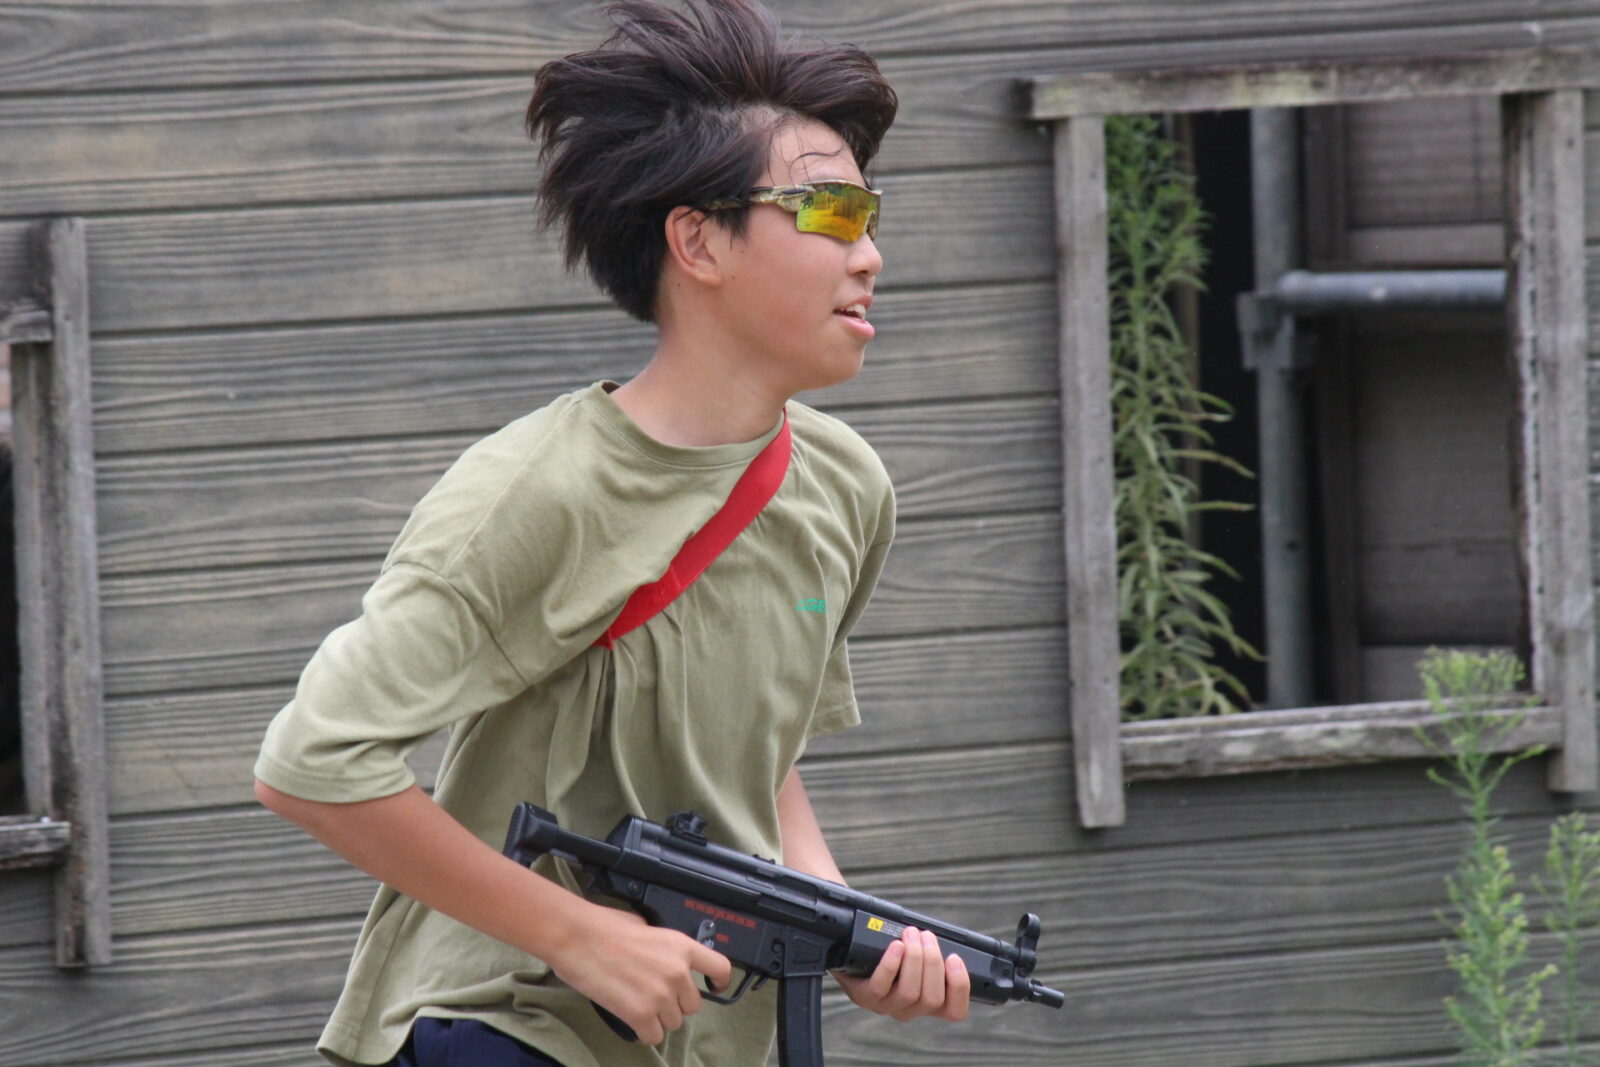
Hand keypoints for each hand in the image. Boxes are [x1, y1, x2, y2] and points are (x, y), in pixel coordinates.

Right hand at [547, 905, 732, 1044]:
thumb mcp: (646, 927)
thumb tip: (665, 957)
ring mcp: (661, 996)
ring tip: (637, 1004)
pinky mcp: (640, 1015)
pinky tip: (632, 1020)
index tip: (714, 987)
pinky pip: (653, 1036)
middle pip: (692, 1005)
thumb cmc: (604, 927)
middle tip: (654, 996)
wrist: (577, 938)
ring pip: (673, 1023)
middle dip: (676, 1004)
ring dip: (658, 1018)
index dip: (720, 982)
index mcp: (681, 946)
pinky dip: (643, 1032)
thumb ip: (664, 946)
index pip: (720, 968)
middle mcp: (677, 973)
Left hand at [832, 925, 970, 1022]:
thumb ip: (931, 953)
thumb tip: (942, 940)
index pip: (954, 1011)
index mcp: (927, 1001)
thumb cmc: (888, 952)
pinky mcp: (864, 996)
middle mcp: (909, 1009)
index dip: (960, 988)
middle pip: (932, 998)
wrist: (850, 952)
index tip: (954, 958)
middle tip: (926, 935)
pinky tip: (895, 946)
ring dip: (914, 958)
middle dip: (933, 961)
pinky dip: (891, 964)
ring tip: (911, 934)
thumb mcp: (915, 955)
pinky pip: (881, 985)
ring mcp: (886, 1005)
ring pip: (910, 993)